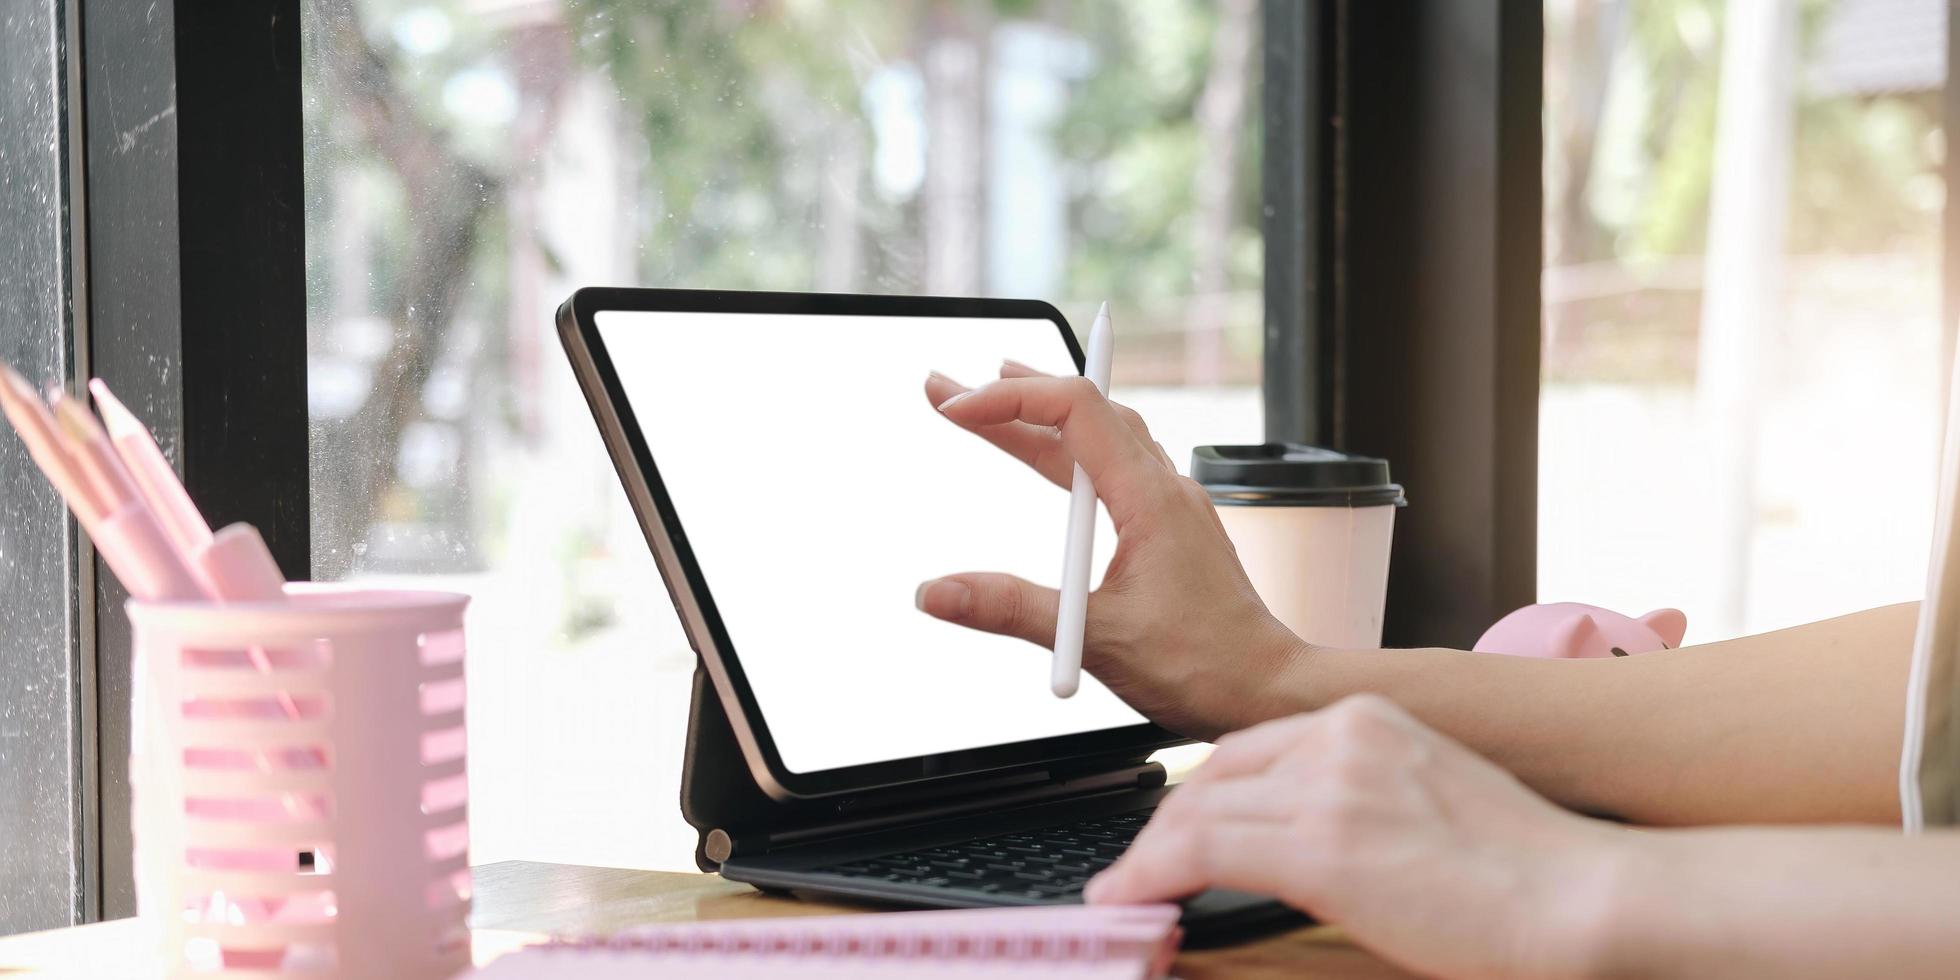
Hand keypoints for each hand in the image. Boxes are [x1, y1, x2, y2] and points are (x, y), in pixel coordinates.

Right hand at [918, 363, 1306, 738]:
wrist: (1267, 690)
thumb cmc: (1204, 665)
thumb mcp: (1095, 637)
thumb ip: (1010, 609)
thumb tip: (936, 592)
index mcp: (1150, 497)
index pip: (1074, 411)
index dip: (1010, 400)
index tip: (957, 407)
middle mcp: (1164, 489)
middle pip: (1084, 413)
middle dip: (1012, 395)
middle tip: (950, 389)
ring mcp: (1171, 506)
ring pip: (1102, 436)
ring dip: (1044, 416)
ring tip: (992, 404)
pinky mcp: (1171, 530)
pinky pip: (1117, 466)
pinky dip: (1073, 451)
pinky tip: (1056, 461)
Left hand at [1087, 695, 1625, 979]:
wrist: (1582, 897)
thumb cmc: (1526, 871)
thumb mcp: (1430, 804)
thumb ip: (1359, 804)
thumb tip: (1300, 844)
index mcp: (1370, 720)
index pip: (1251, 751)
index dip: (1200, 799)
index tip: (1174, 837)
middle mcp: (1343, 734)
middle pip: (1213, 775)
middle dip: (1168, 828)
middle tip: (1140, 872)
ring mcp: (1330, 784)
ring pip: (1196, 808)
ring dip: (1150, 856)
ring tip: (1128, 895)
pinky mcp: (1321, 841)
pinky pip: (1199, 847)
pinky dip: (1150, 874)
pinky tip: (1131, 899)